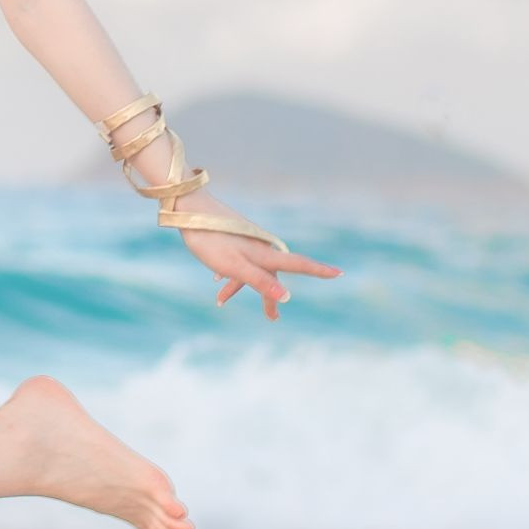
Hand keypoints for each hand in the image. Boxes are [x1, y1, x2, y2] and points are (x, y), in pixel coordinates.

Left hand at [173, 187, 341, 320]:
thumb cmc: (211, 240)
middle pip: (273, 274)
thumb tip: (286, 297)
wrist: (188, 209)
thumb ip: (259, 281)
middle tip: (272, 319)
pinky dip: (229, 273)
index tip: (339, 273)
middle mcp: (260, 247)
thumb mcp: (234, 266)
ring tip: (220, 301)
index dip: (319, 271)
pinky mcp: (233, 238)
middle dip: (270, 296)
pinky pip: (238, 261)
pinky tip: (215, 279)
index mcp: (264, 254)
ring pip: (252, 269)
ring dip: (241, 287)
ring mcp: (246, 242)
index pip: (298, 264)